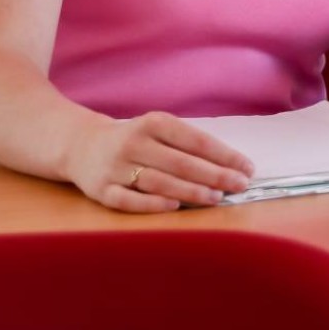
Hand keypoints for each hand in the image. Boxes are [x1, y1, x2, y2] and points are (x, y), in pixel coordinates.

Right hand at [66, 111, 254, 212]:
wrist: (81, 146)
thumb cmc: (136, 139)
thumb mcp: (160, 130)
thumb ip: (189, 144)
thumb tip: (231, 165)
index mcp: (153, 123)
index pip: (197, 140)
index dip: (225, 155)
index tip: (247, 168)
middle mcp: (133, 143)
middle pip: (181, 163)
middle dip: (215, 175)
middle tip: (240, 185)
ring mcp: (115, 168)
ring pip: (159, 182)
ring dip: (191, 191)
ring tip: (217, 197)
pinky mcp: (100, 190)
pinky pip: (128, 200)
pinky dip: (152, 204)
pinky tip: (175, 206)